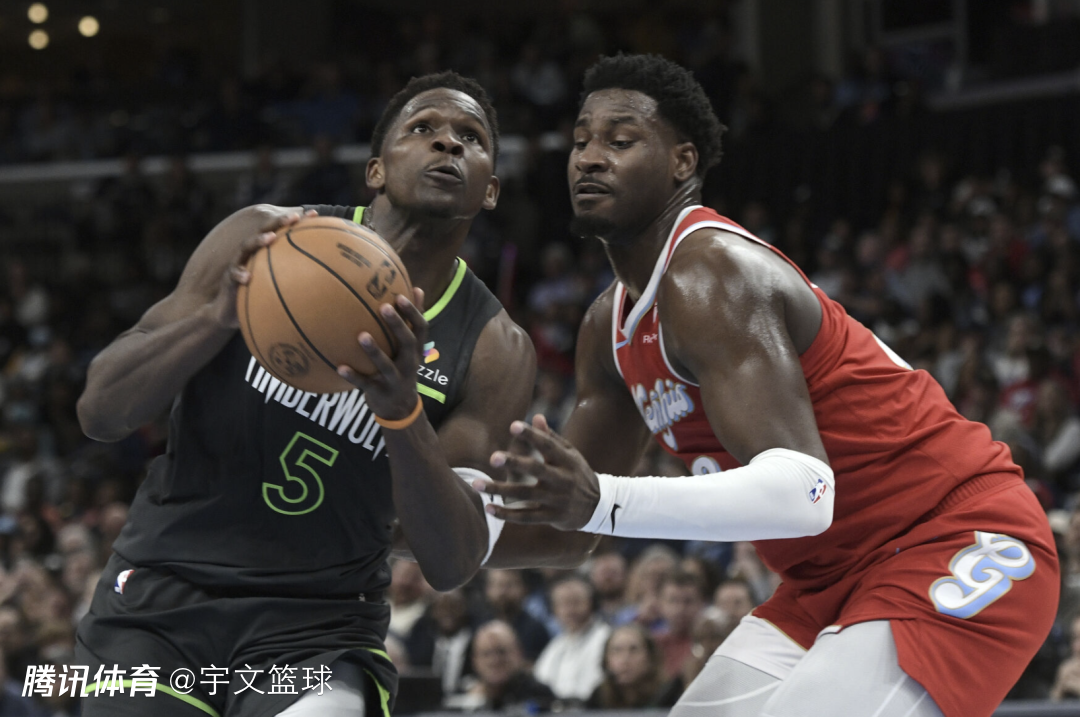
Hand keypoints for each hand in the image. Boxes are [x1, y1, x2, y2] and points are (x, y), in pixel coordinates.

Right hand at [210, 208, 313, 327]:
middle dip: (279, 221)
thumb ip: (298, 279)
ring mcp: (239, 263)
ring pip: (247, 247)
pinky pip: (233, 274)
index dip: (297, 222)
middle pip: (265, 231)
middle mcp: (253, 253)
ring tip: (270, 238)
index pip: (282, 232)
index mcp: (266, 251)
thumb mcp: (281, 286)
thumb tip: (328, 279)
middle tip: (294, 218)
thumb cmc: (260, 296)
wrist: (230, 311)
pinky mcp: (229, 278)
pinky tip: (247, 277)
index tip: (314, 215)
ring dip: (258, 240)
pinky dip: (239, 273)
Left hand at [338, 288, 427, 420]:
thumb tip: (417, 288)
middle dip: (397, 325)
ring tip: (361, 335)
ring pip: (386, 365)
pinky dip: (353, 376)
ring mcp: (395, 380)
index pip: (421, 329)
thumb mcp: (411, 348)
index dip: (413, 312)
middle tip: (384, 307)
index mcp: (416, 351)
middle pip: (407, 343)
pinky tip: (339, 367)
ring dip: (374, 351)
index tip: (401, 295)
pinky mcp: (379, 393)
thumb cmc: (402, 368)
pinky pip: (365, 384)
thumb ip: (412, 321)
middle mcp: (409, 364)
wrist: (400, 408)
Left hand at [476, 417, 600, 530]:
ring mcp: (557, 500)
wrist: (598, 507)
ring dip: (500, 489)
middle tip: (493, 457)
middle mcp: (563, 480)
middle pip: (536, 470)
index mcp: (567, 461)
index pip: (549, 446)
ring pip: (525, 495)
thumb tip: (535, 417)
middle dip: (515, 463)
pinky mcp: (551, 517)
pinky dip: (507, 514)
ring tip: (476, 484)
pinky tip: (488, 508)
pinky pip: (526, 517)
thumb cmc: (578, 474)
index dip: (533, 436)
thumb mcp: (571, 454)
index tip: (513, 426)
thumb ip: (551, 437)